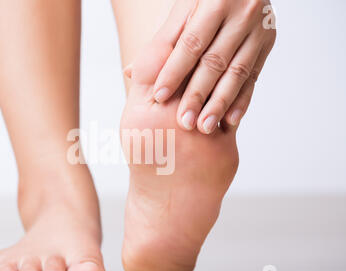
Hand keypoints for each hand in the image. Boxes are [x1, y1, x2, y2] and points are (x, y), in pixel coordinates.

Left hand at [148, 0, 275, 132]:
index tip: (160, 96)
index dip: (174, 71)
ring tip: (204, 127)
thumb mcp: (184, 9)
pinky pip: (254, 76)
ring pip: (237, 73)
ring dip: (219, 104)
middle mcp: (243, 14)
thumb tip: (132, 72)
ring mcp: (259, 29)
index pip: (192, 43)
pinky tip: (230, 120)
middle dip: (197, 95)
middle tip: (184, 122)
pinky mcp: (268, 43)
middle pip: (215, 62)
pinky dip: (242, 100)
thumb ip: (162, 41)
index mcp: (217, 0)